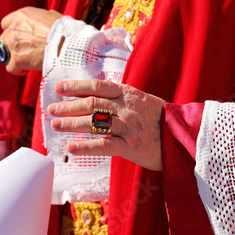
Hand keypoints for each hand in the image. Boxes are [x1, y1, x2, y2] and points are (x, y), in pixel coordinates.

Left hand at [0, 7, 62, 74]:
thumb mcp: (53, 17)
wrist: (66, 45)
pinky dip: (18, 70)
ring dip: (14, 57)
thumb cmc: (64, 31)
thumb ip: (44, 17)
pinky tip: (27, 69)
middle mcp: (14, 28)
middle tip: (25, 50)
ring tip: (26, 61)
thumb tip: (47, 17)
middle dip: (13, 44)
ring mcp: (12, 44)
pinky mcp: (16, 60)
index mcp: (22, 15)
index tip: (20, 37)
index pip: (6, 23)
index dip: (12, 30)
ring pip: (5, 53)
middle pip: (4, 38)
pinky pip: (11, 67)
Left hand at [47, 79, 165, 170]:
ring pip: (94, 123)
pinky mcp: (131, 146)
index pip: (97, 86)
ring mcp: (129, 126)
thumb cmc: (159, 119)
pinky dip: (86, 147)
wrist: (183, 137)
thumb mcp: (141, 100)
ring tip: (56, 125)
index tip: (59, 89)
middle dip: (68, 106)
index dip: (76, 86)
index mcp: (128, 94)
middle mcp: (126, 108)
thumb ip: (120, 96)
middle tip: (51, 110)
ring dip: (72, 124)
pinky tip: (71, 149)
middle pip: (91, 104)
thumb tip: (94, 93)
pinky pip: (104, 146)